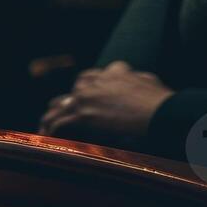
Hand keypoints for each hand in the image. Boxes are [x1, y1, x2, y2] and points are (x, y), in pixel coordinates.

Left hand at [40, 61, 172, 142]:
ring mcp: (88, 97)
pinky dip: (53, 129)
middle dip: (71, 99)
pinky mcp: (83, 115)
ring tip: (46, 123)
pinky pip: (61, 122)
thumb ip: (137, 79)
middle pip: (76, 88)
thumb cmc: (160, 100)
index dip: (89, 85)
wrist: (159, 112)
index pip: (94, 75)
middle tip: (65, 109)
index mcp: (113, 72)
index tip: (85, 93)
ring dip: (54, 114)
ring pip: (63, 104)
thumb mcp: (148, 81)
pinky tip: (47, 134)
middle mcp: (96, 82)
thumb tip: (139, 80)